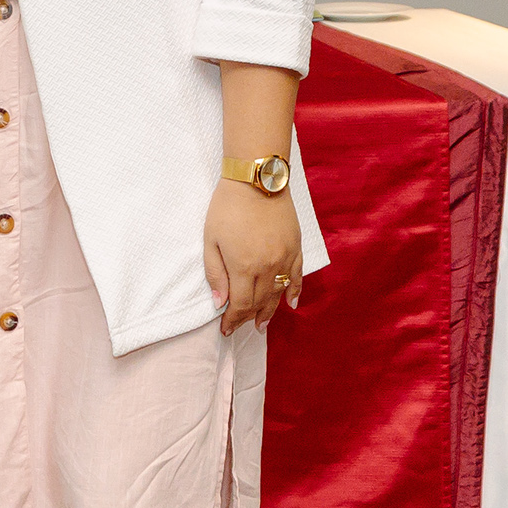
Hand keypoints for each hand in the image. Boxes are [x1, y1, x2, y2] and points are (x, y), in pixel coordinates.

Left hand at [203, 179, 302, 333]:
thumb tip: (220, 303)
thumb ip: (215, 274)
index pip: (241, 305)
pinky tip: (291, 304)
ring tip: (261, 324)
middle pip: (260, 303)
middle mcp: (268, 267)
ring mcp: (285, 258)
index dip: (233, 320)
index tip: (226, 328)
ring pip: (279, 293)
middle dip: (248, 318)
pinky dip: (294, 292)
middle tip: (240, 326)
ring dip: (269, 311)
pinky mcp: (296, 247)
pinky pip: (297, 276)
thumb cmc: (227, 207)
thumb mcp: (210, 240)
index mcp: (244, 266)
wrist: (256, 179)